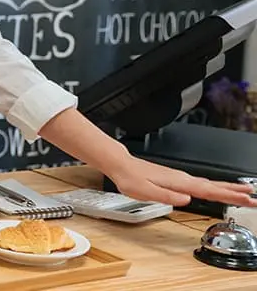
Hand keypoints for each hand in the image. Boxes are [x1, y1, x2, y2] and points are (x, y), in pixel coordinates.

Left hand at [106, 156, 254, 207]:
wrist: (121, 165)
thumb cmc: (131, 178)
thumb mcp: (145, 191)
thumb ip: (166, 196)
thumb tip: (186, 200)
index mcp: (179, 182)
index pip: (209, 191)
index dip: (228, 196)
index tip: (246, 199)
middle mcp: (182, 178)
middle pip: (214, 186)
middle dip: (234, 192)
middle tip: (253, 198)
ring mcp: (180, 178)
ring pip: (209, 184)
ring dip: (227, 189)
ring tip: (243, 193)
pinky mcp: (176, 179)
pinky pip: (201, 183)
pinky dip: (214, 187)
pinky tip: (216, 189)